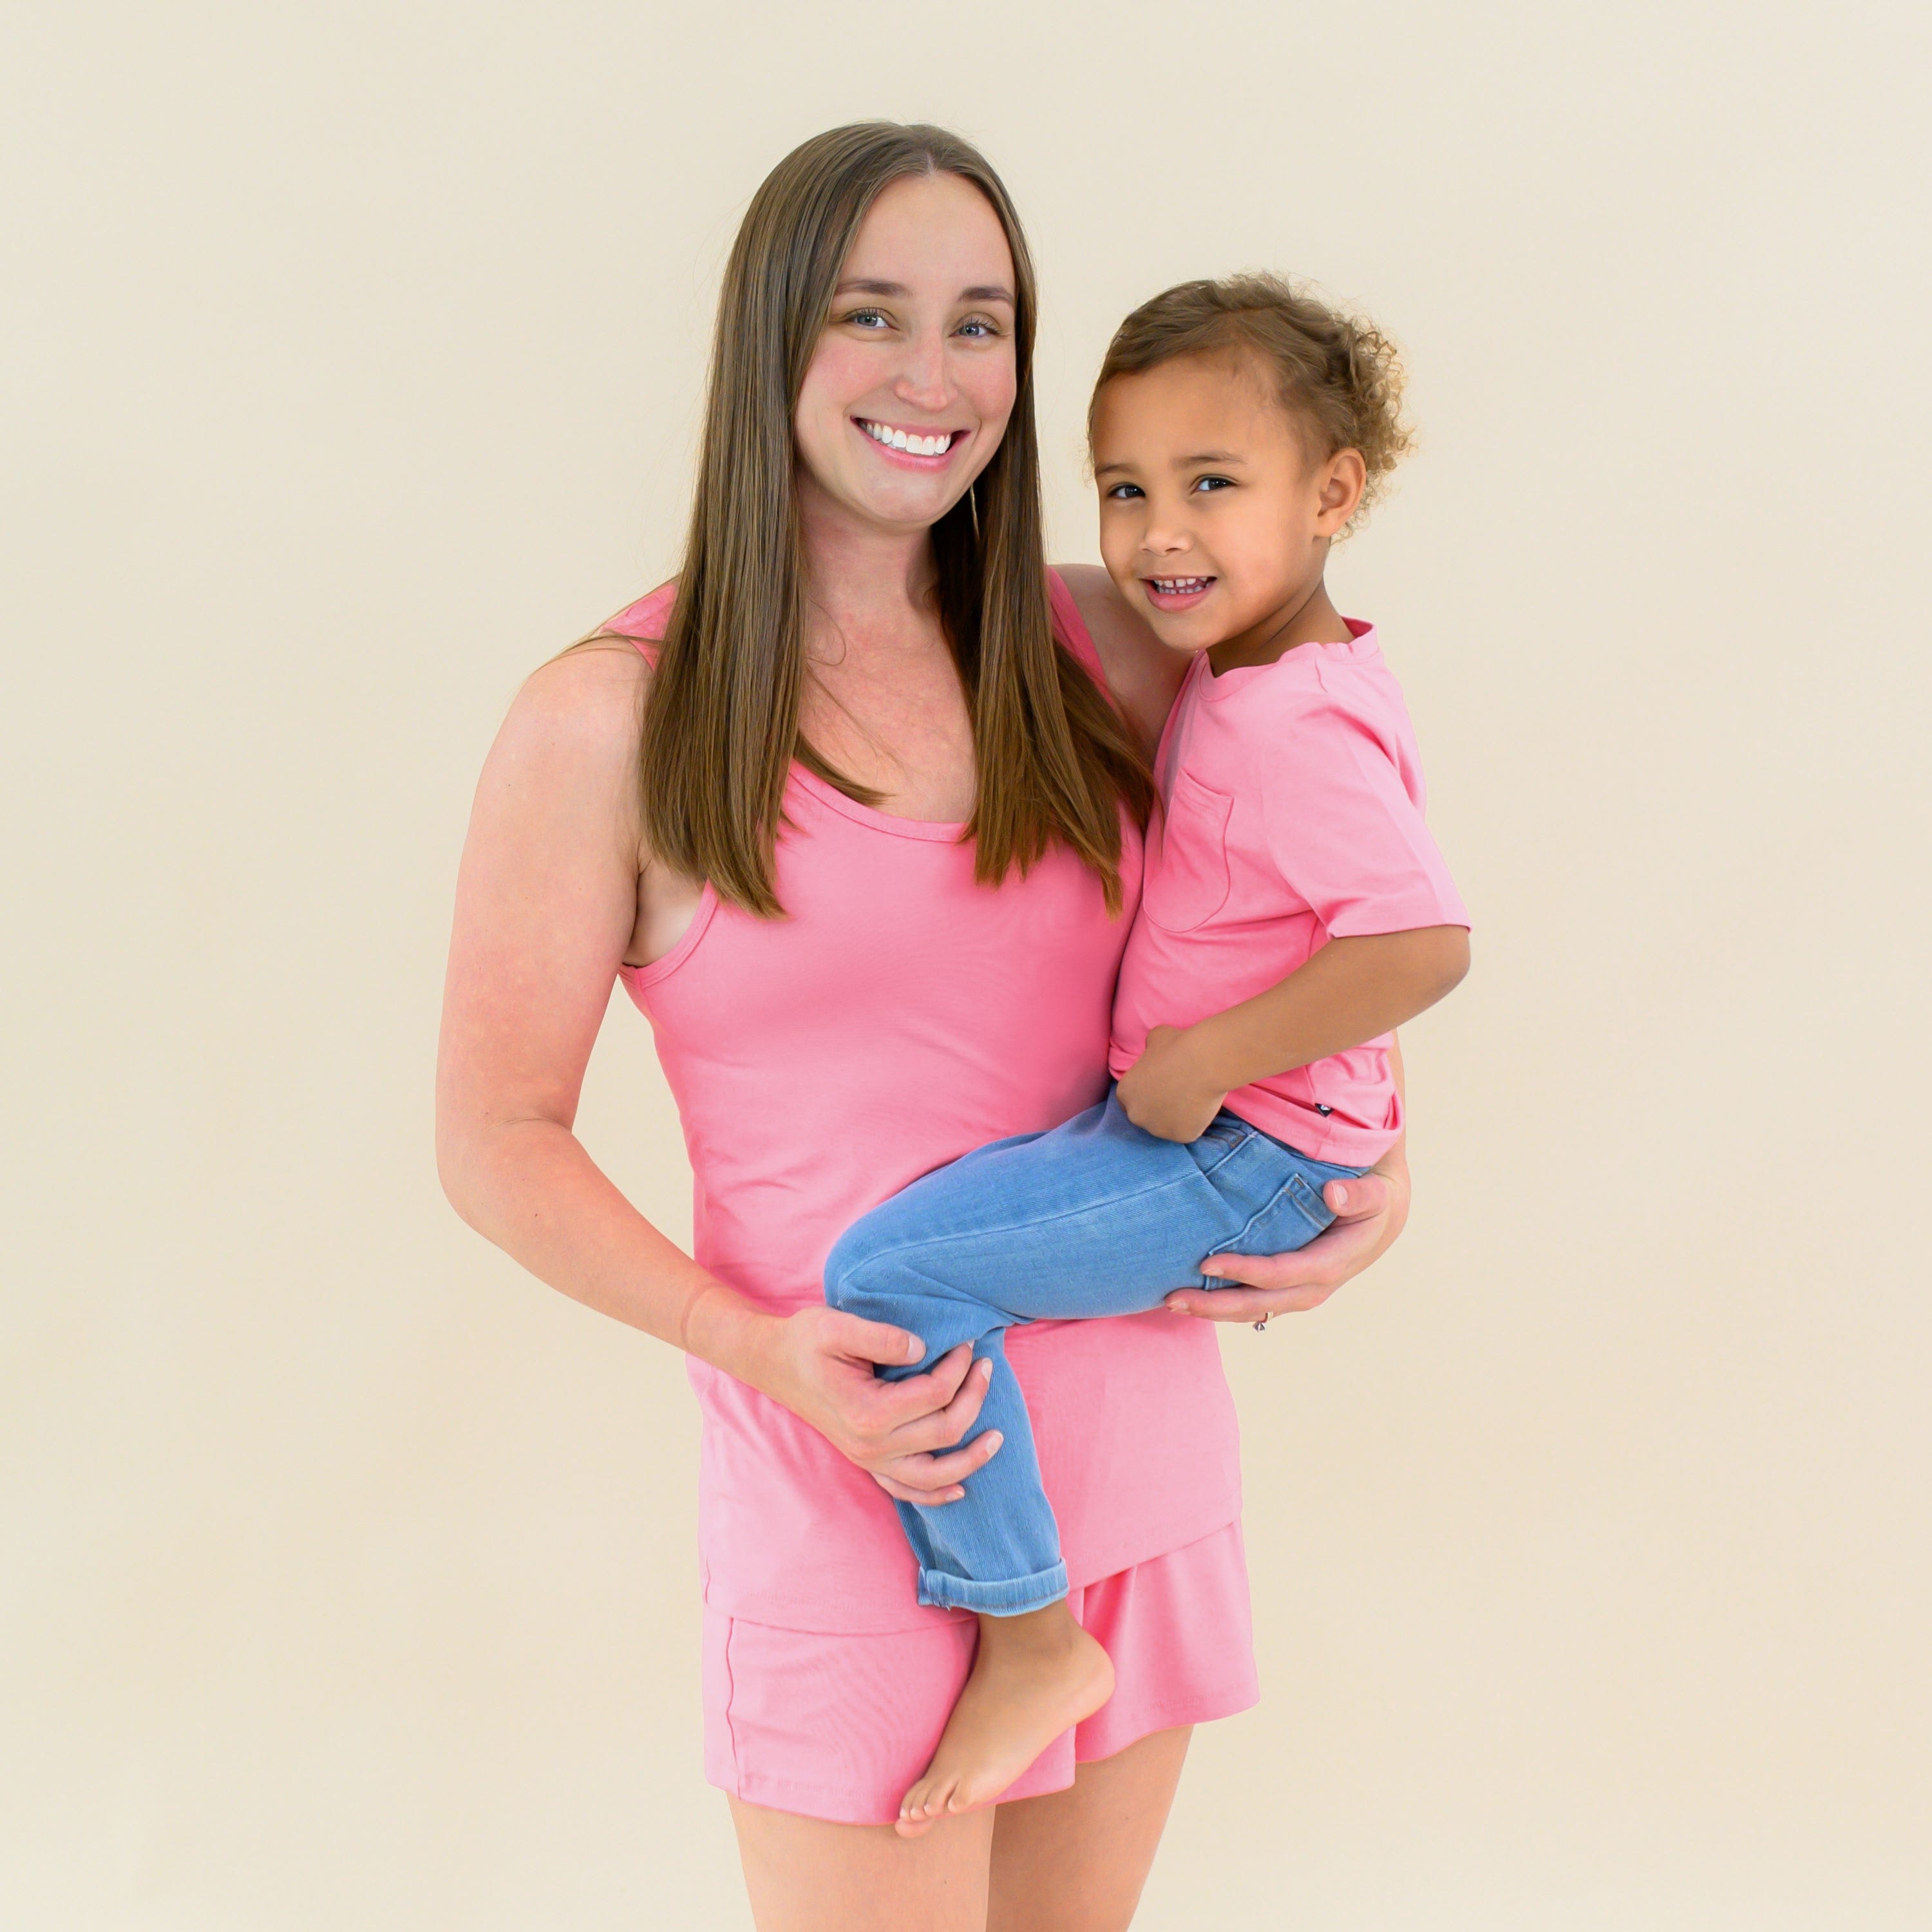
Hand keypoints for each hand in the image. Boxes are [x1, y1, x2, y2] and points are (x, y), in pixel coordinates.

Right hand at [751, 1303, 1003, 1505]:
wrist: (773, 1362)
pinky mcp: (867, 1461)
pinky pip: (907, 1491)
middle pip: (944, 1430)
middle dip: (974, 1397)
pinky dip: (936, 1494)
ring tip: (998, 1437)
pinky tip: (961, 1487)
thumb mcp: (837, 1326)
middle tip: (987, 1365)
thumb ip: (882, 1336)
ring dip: (971, 1458)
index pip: (935, 1393)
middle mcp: (871, 1444)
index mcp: (867, 1411)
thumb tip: (925, 1349)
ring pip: (934, 1474)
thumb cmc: (805, 1340)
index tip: (967, 1342)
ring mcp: (869, 1458)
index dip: (959, 1366)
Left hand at [1116, 1024, 1226, 1142]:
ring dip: (1175, 1117)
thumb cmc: (1177, 1046)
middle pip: (1145, 1116)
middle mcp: (1136, 1115)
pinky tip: (1201, 1106)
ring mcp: (1158, 1129)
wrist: (1204, 1063)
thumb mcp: (1155, 1039)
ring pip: (1166, 1126)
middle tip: (1177, 1093)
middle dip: (1158, 1108)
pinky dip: (1194, 1122)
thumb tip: (1153, 1050)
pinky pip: (1187, 1131)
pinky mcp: (1181, 1137)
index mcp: (1125, 1093)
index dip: (1145, 1093)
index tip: (1160, 1086)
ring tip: (1191, 1098)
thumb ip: (1149, 1050)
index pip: (1130, 1098)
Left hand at [1163, 1153, 1409, 1321]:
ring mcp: (1299, 1293)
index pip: (1280, 1274)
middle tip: (1172, 1299)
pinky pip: (1254, 1304)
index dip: (1244, 1271)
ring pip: (1252, 1310)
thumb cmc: (1374, 1201)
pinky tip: (1194, 1298)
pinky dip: (1224, 1304)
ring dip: (1212, 1310)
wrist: (1382, 1219)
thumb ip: (1358, 1195)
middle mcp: (1312, 1288)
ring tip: (1172, 1303)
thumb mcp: (1376, 1194)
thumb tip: (1332, 1194)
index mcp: (1330, 1265)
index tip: (1207, 1261)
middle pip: (1258, 1303)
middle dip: (1215, 1305)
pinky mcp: (1288, 1291)